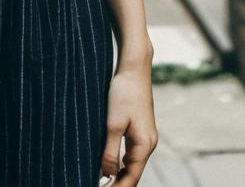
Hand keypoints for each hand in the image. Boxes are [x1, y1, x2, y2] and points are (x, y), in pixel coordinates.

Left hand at [100, 66, 157, 183]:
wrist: (134, 68)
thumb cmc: (123, 93)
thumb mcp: (113, 123)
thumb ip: (110, 151)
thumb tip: (106, 174)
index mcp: (144, 146)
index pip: (131, 178)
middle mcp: (148, 144)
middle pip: (132, 173)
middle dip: (116, 183)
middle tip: (97, 185)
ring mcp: (145, 137)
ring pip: (131, 163)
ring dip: (117, 173)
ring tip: (100, 179)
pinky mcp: (140, 129)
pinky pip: (130, 152)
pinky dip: (119, 161)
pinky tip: (107, 162)